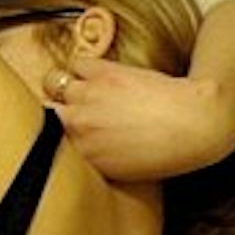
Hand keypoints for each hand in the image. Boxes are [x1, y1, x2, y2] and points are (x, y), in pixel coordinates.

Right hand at [42, 56, 233, 181]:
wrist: (195, 124)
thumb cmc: (166, 154)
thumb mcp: (121, 171)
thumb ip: (91, 159)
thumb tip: (77, 150)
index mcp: (81, 157)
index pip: (42, 142)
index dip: (46, 133)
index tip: (51, 130)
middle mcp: (76, 127)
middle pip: (40, 111)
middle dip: (49, 110)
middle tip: (66, 110)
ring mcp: (87, 96)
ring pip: (52, 82)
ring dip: (63, 85)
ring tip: (81, 89)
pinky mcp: (103, 72)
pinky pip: (76, 63)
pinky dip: (82, 67)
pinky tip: (97, 74)